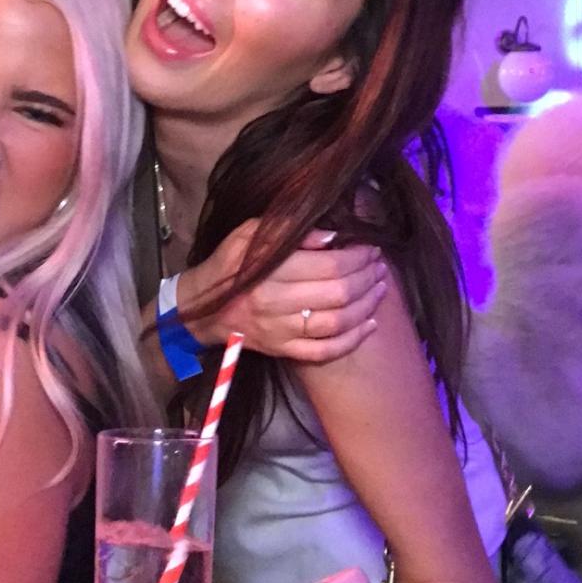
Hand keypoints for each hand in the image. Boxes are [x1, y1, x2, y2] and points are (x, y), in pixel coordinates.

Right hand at [181, 221, 387, 361]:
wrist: (202, 309)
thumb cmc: (228, 265)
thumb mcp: (249, 234)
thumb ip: (288, 230)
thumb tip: (331, 236)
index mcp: (269, 273)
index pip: (328, 265)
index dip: (357, 257)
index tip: (369, 247)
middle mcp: (276, 305)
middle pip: (338, 293)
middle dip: (367, 278)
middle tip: (379, 265)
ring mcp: (281, 332)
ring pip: (336, 323)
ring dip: (366, 305)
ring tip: (379, 288)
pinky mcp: (283, 351)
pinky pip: (324, 352)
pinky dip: (351, 340)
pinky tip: (369, 325)